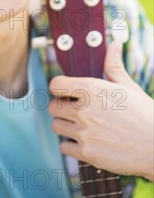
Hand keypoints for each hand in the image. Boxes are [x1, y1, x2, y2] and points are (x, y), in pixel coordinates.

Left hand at [48, 40, 153, 179]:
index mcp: (91, 89)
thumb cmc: (144, 114)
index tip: (66, 93)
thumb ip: (113, 65)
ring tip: (81, 126)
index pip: (55, 85)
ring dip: (65, 126)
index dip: (59, 88)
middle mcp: (84, 110)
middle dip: (61, 108)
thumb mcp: (128, 86)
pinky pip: (64, 147)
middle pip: (52, 107)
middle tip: (76, 111)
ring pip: (56, 126)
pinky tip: (86, 141)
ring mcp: (84, 132)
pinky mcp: (87, 153)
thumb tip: (115, 44)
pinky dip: (71, 145)